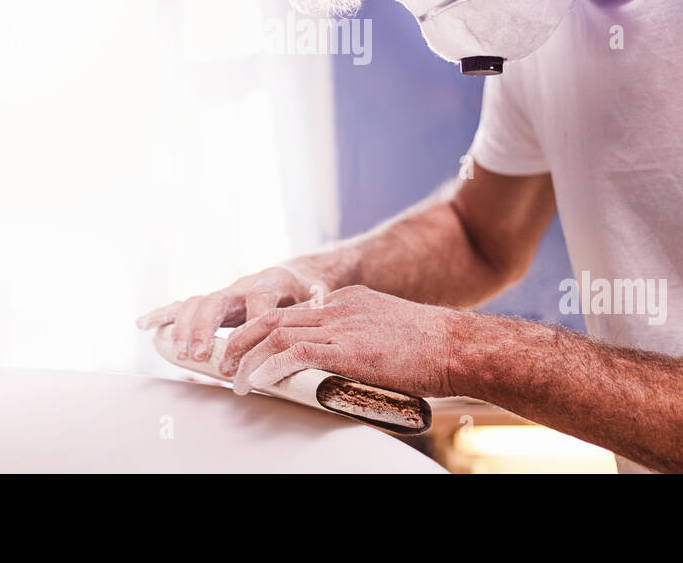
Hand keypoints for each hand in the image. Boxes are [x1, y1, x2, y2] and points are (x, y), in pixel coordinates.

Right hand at [134, 264, 325, 362]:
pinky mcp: (213, 303)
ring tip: (182, 353)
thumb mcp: (318, 298)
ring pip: (198, 303)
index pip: (260, 300)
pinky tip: (144, 324)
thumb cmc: (308, 293)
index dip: (254, 325)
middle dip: (206, 329)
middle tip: (200, 356)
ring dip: (186, 328)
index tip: (250, 351)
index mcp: (273, 281)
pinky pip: (184, 305)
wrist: (297, 275)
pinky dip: (163, 314)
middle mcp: (244, 284)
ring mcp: (226, 293)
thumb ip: (314, 308)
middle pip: (218, 301)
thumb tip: (317, 321)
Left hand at [219, 285, 457, 398]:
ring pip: (278, 334)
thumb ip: (362, 342)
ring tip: (232, 378)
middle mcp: (340, 307)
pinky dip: (270, 367)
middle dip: (242, 339)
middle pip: (275, 317)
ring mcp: (343, 325)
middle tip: (223, 360)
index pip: (295, 313)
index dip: (265, 331)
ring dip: (248, 357)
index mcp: (349, 301)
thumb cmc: (435, 350)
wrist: (459, 347)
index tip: (248, 347)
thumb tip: (345, 368)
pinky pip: (296, 354)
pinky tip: (256, 381)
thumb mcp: (390, 334)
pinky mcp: (349, 348)